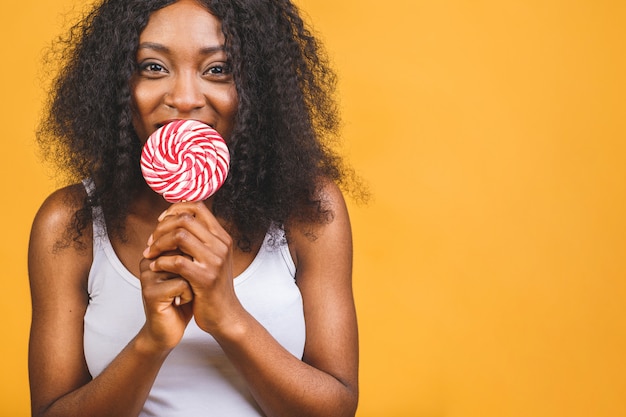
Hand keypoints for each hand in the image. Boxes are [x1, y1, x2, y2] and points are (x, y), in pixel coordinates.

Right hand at [138, 251, 193, 351]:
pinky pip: (182, 284)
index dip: (194, 262)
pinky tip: (180, 302)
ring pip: (185, 267)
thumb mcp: (188, 272)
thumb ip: (189, 254)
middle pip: (184, 253)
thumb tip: (203, 236)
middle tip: (185, 287)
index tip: (188, 277)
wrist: (169, 331)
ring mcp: (148, 277)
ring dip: (192, 283)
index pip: (183, 243)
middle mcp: (149, 262)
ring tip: (182, 295)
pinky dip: (188, 295)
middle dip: (193, 272)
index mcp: (156, 254)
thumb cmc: (182, 300)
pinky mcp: (151, 292)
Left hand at [142, 202, 245, 336]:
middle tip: (150, 241)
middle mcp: (221, 245)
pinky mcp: (206, 278)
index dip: (175, 209)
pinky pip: (177, 261)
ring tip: (150, 254)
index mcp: (222, 237)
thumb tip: (177, 219)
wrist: (225, 315)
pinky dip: (161, 262)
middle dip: (161, 228)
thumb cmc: (212, 287)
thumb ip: (200, 240)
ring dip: (159, 244)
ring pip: (180, 237)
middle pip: (185, 220)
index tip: (161, 221)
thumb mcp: (211, 258)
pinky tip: (155, 268)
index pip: (197, 207)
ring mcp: (215, 261)